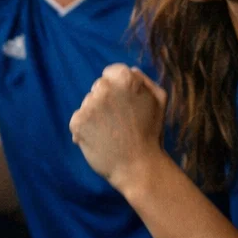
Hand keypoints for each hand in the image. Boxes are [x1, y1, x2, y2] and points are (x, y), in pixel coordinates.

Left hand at [68, 64, 167, 193]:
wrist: (138, 167)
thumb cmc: (150, 134)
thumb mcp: (159, 100)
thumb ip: (145, 81)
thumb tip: (131, 70)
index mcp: (125, 78)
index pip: (111, 72)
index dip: (118, 89)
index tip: (124, 106)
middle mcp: (105, 87)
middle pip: (98, 88)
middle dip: (106, 101)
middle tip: (118, 122)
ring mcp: (90, 105)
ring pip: (88, 104)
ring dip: (95, 116)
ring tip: (110, 133)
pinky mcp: (78, 122)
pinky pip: (78, 120)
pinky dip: (84, 130)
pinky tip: (99, 140)